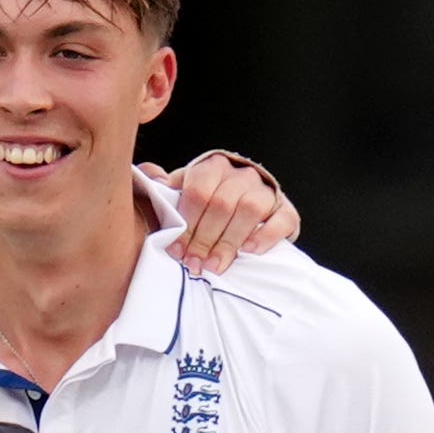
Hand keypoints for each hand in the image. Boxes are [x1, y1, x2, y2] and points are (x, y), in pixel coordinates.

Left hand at [163, 151, 302, 273]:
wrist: (248, 202)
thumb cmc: (211, 202)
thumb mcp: (186, 192)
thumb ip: (168, 188)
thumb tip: (148, 174)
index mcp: (214, 167)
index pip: (198, 191)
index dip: (187, 224)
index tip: (177, 251)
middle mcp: (241, 174)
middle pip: (222, 203)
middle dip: (204, 239)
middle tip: (194, 265)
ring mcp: (266, 191)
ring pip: (249, 209)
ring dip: (229, 241)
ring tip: (216, 265)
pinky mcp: (286, 210)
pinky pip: (281, 220)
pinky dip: (265, 236)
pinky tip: (249, 251)